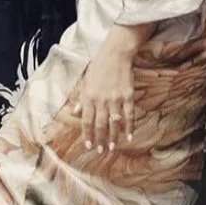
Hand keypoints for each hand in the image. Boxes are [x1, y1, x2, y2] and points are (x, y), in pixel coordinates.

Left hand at [73, 26, 139, 150]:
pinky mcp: (127, 96)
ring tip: (113, 147)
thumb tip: (76, 112)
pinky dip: (129, 126)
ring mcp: (115, 99)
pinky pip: (129, 114)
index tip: (88, 145)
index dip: (87, 134)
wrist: (115, 53)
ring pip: (114, 122)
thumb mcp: (85, 81)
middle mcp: (101, 100)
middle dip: (100, 139)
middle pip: (100, 125)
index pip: (87, 121)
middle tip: (101, 151)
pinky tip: (129, 136)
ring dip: (113, 137)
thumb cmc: (99, 66)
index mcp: (89, 97)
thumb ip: (82, 98)